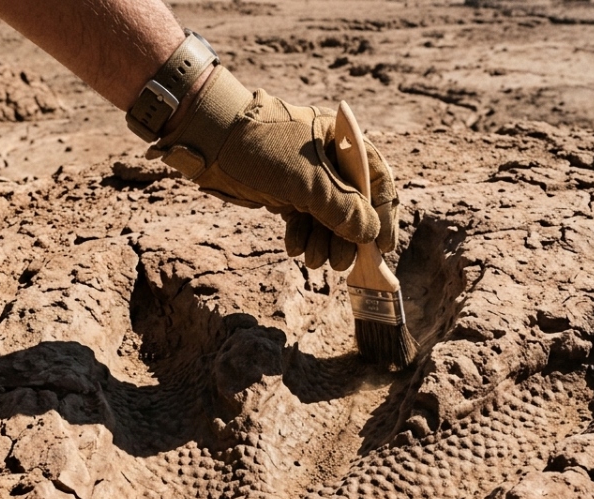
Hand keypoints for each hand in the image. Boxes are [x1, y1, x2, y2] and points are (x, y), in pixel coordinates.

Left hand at [145, 67, 397, 270]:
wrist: (210, 140)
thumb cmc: (264, 149)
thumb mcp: (309, 182)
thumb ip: (343, 209)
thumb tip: (369, 233)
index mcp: (344, 143)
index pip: (377, 181)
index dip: (383, 215)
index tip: (382, 246)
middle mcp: (330, 160)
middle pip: (353, 206)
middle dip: (347, 238)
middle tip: (340, 264)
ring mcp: (307, 176)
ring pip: (327, 218)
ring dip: (323, 242)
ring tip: (313, 260)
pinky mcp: (286, 191)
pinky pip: (305, 219)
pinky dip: (302, 236)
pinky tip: (294, 249)